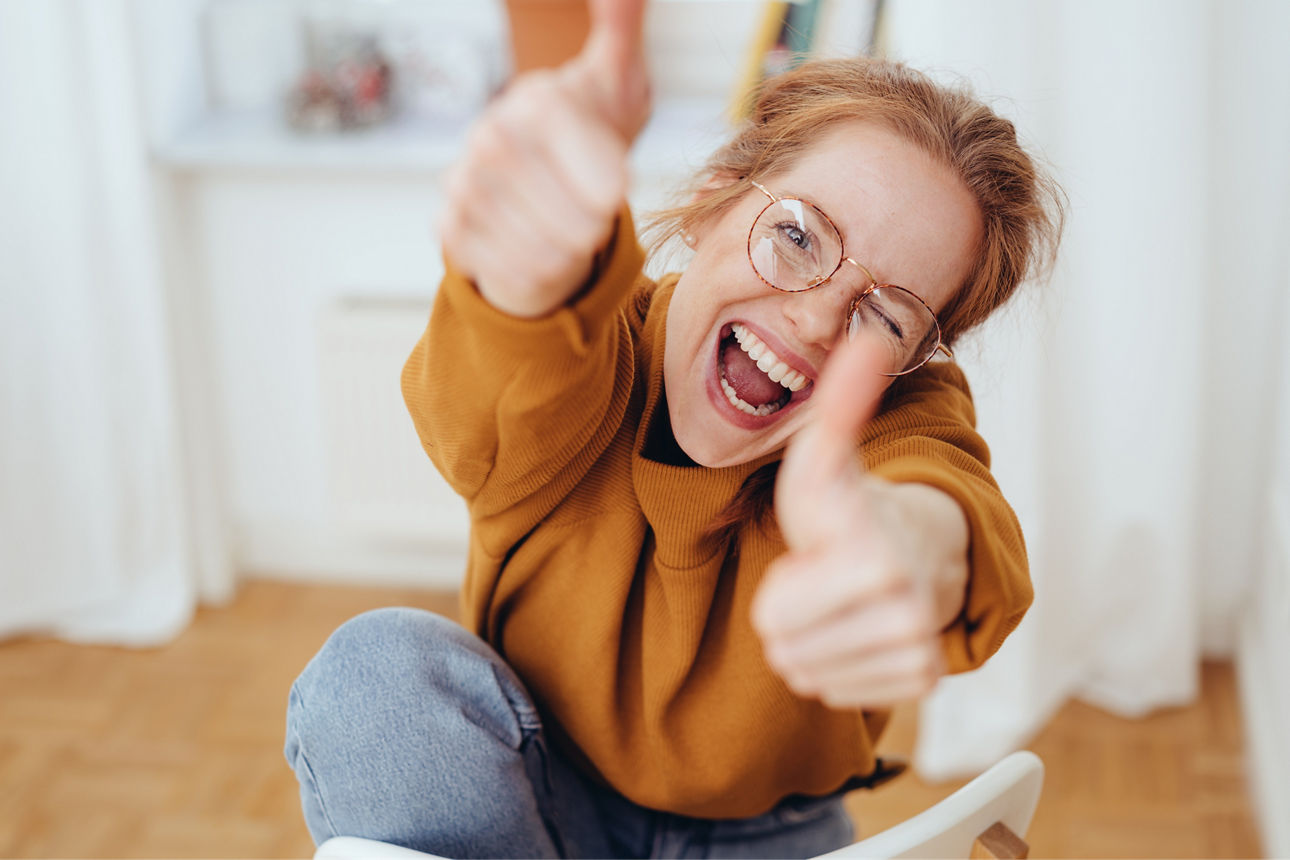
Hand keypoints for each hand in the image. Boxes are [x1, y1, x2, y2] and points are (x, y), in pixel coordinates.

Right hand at [438, 0, 651, 318]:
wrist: (540, 180)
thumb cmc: (589, 129)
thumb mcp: (617, 79)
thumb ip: (621, 27)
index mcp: (535, 102)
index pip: (592, 171)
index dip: (608, 187)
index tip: (618, 189)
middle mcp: (489, 138)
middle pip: (576, 220)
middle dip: (595, 224)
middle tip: (593, 209)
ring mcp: (464, 184)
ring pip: (549, 252)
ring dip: (572, 250)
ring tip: (570, 225)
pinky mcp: (450, 228)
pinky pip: (516, 272)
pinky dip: (542, 271)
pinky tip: (542, 244)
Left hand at [751, 337, 968, 709]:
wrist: (917, 546)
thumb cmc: (854, 506)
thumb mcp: (827, 456)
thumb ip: (839, 402)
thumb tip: (866, 336)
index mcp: (875, 559)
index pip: (773, 617)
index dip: (782, 585)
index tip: (820, 551)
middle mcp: (907, 611)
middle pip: (785, 651)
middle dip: (791, 614)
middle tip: (826, 577)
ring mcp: (918, 650)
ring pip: (806, 674)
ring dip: (811, 640)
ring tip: (840, 600)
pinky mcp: (922, 680)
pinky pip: (833, 692)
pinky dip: (835, 665)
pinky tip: (855, 626)